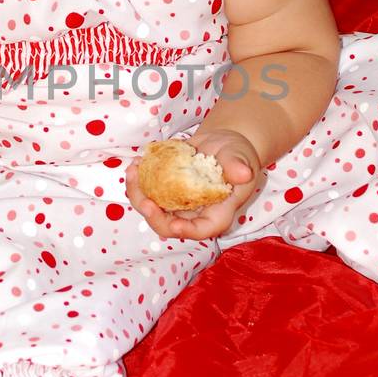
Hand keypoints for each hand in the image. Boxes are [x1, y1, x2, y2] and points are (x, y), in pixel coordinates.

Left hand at [124, 131, 265, 241]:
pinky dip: (138, 180)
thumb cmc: (237, 154)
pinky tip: (136, 163)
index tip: (174, 225)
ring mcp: (177, 203)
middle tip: (144, 201)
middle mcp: (194, 213)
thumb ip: (239, 166)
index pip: (202, 229)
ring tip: (134, 170)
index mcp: (216, 213)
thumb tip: (243, 174)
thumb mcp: (240, 157)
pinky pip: (147, 191)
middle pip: (169, 225)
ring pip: (153, 210)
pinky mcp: (165, 190)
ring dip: (138, 195)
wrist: (220, 145)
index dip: (187, 231)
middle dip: (153, 216)